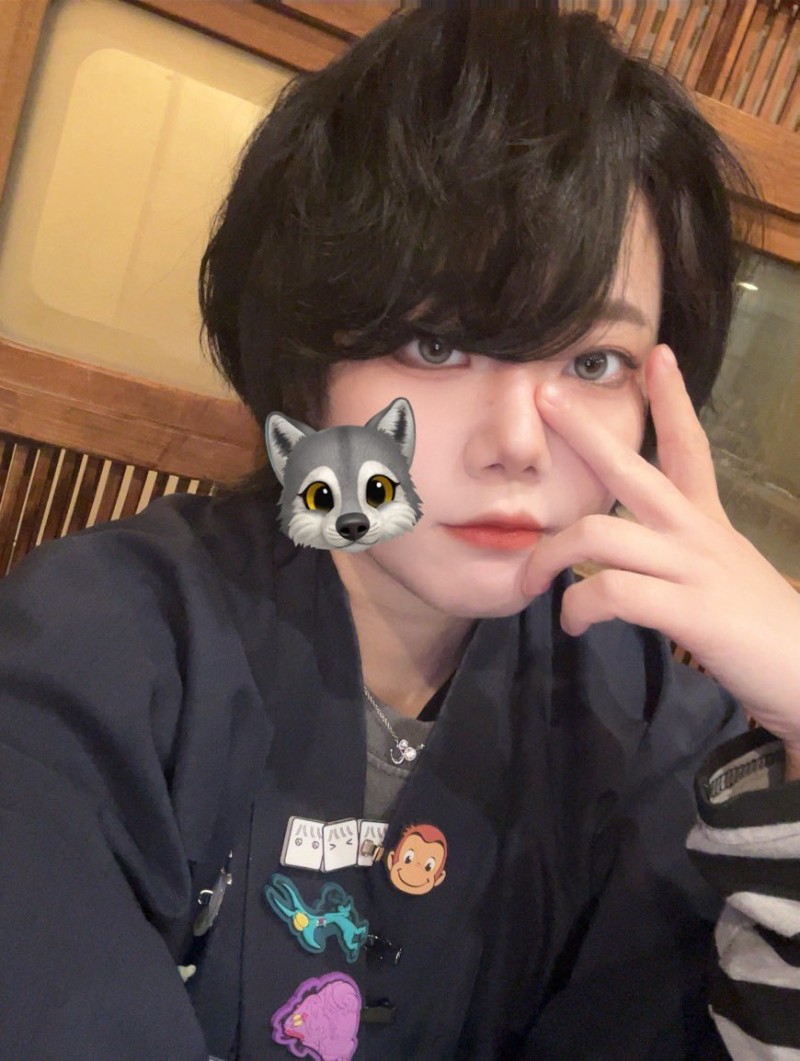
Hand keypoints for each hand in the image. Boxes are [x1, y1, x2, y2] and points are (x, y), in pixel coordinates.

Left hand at [522, 345, 799, 767]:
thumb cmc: (765, 636)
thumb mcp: (724, 579)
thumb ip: (683, 561)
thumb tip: (634, 566)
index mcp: (708, 523)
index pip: (691, 448)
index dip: (673, 401)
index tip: (657, 357)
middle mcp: (699, 534)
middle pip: (632, 470)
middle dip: (583, 433)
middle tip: (542, 399)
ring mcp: (694, 569)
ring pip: (600, 534)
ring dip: (549, 556)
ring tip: (530, 582)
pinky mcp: (691, 610)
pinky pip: (613, 591)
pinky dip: (579, 605)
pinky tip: (574, 621)